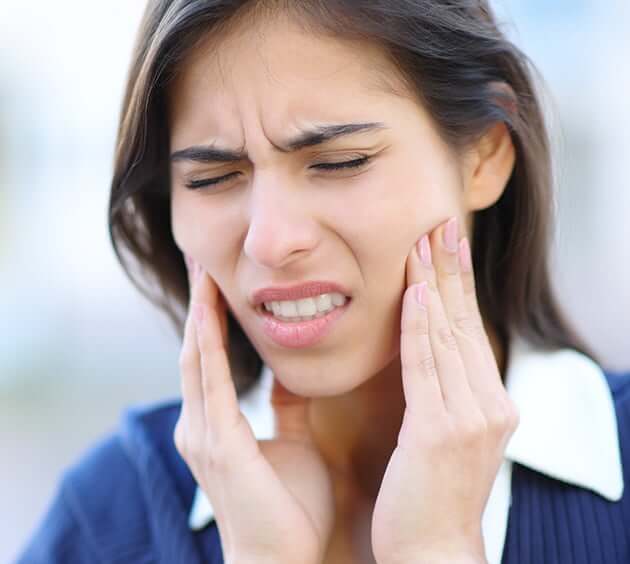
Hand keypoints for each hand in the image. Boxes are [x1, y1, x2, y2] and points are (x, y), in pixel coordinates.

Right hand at [174, 256, 334, 563]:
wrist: (281, 561)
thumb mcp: (294, 441)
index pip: (212, 358)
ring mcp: (202, 435)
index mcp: (218, 423)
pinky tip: (210, 313)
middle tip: (201, 259)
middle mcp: (201, 424)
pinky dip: (209, 346)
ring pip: (197, 360)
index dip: (212, 317)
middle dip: (199, 304)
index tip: (217, 278)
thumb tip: (293, 370)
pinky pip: (211, 385)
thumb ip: (288, 405)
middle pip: (196, 350)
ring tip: (202, 271)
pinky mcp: (216, 445)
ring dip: (200, 314)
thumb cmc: (288, 507)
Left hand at [371, 217, 519, 563]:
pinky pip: (427, 367)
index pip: (468, 331)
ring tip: (423, 243)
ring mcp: (469, 418)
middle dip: (450, 272)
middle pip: (463, 324)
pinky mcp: (441, 433)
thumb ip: (441, 394)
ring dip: (433, 286)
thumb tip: (424, 352)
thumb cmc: (427, 495)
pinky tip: (414, 293)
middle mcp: (489, 404)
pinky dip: (420, 328)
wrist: (432, 553)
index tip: (446, 246)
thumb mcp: (442, 436)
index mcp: (489, 403)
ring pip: (447, 337)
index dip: (457, 286)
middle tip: (440, 225)